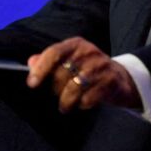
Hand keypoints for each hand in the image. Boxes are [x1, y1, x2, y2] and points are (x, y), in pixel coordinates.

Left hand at [26, 37, 140, 113]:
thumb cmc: (89, 70)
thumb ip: (49, 60)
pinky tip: (84, 102)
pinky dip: (83, 104)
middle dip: (56, 90)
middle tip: (59, 95)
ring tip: (66, 105)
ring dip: (66, 101)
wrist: (120, 78)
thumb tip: (30, 62)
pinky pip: (88, 98)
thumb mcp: (70, 60)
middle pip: (61, 74)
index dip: (41, 69)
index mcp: (76, 44)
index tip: (32, 84)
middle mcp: (89, 52)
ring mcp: (101, 66)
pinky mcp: (110, 81)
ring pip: (73, 88)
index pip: (54, 53)